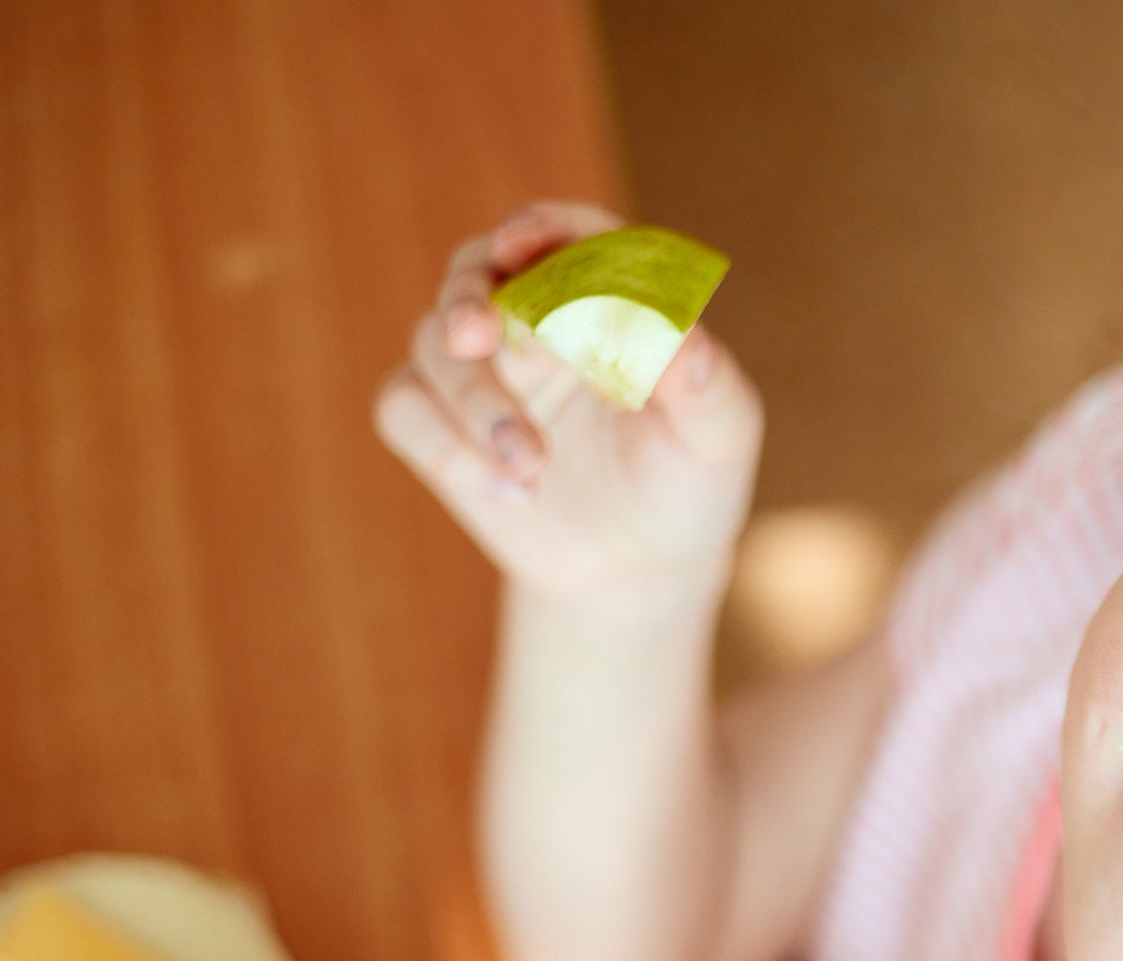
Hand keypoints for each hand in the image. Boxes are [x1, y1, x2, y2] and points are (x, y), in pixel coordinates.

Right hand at [373, 202, 763, 596]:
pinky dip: (446, 448)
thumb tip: (686, 341)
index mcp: (604, 296)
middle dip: (469, 296)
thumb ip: (706, 383)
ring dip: (476, 401)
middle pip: (475, 270)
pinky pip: (404, 410)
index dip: (540, 230)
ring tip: (533, 464)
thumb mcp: (718, 438)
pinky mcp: (438, 421)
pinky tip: (512, 496)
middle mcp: (533, 317)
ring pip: (435, 344)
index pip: (566, 237)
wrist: (638, 568)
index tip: (520, 245)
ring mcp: (480, 368)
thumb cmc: (687, 484)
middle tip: (475, 335)